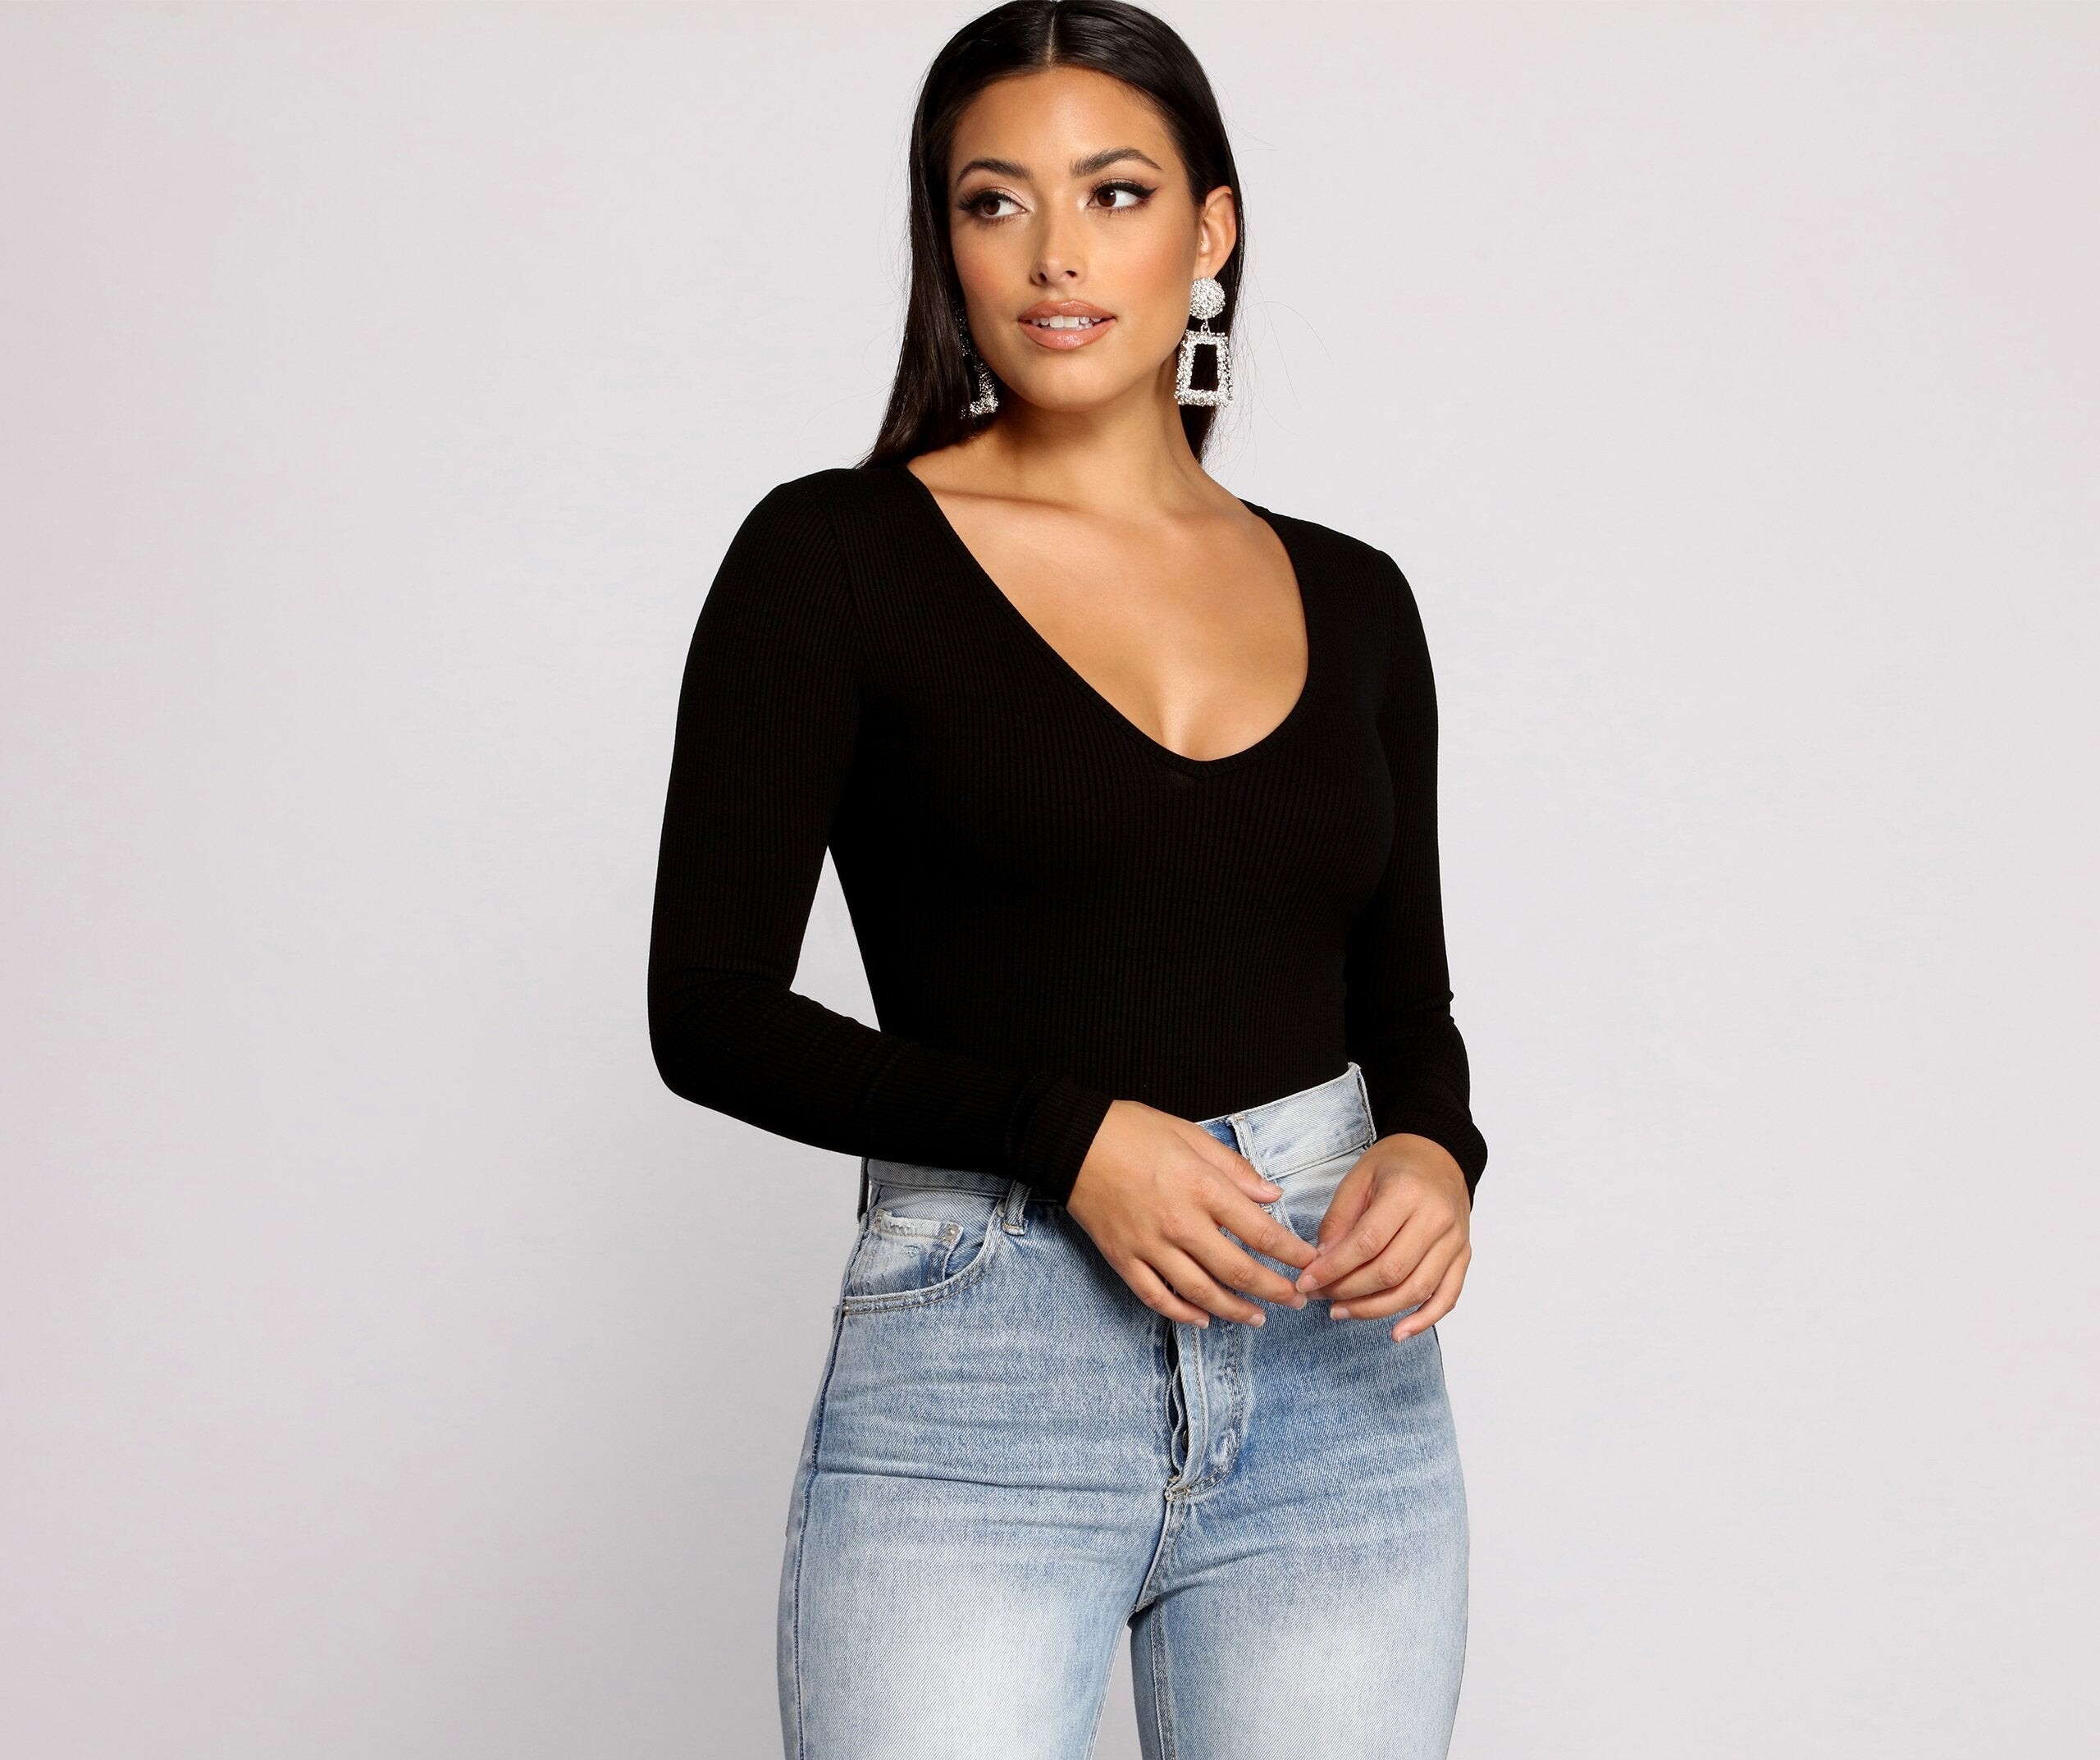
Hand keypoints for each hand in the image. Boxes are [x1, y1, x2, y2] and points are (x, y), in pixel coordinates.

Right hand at [1066, 1100, 1317, 1327]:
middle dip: (1273, 1290)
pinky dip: (1181, 1313)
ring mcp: (1149, 1245)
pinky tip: (1202, 1319)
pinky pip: (1156, 1296)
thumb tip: (1271, 1195)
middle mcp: (1179, 1223)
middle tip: (1295, 1301)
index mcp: (1202, 1188)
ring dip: (1234, 1310)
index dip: (1291, 1254)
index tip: (1309, 1264)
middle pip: (1237, 1270)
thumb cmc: (1131, 1130)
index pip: (1260, 1231)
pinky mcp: (1122, 1257)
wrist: (1070, 1140)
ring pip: (1200, 1292)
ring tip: (1257, 1319)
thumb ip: (1234, 1169)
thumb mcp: (1190, 1135)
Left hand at [1295, 1134, 1471, 1341]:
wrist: (1441, 1154)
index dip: (1334, 1268)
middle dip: (1349, 1291)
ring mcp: (1455, 1240)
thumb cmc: (1395, 1164)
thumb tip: (1323, 1262)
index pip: (1367, 1243)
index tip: (1306, 1282)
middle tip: (1321, 1296)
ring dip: (1376, 1310)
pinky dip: (1424, 1320)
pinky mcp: (1464, 1256)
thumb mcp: (1358, 1178)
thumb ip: (1340, 1219)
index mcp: (1407, 1193)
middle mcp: (1436, 1218)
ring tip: (1342, 1312)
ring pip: (1416, 1289)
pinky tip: (1398, 1333)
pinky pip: (1448, 1297)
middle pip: (1391, 1271)